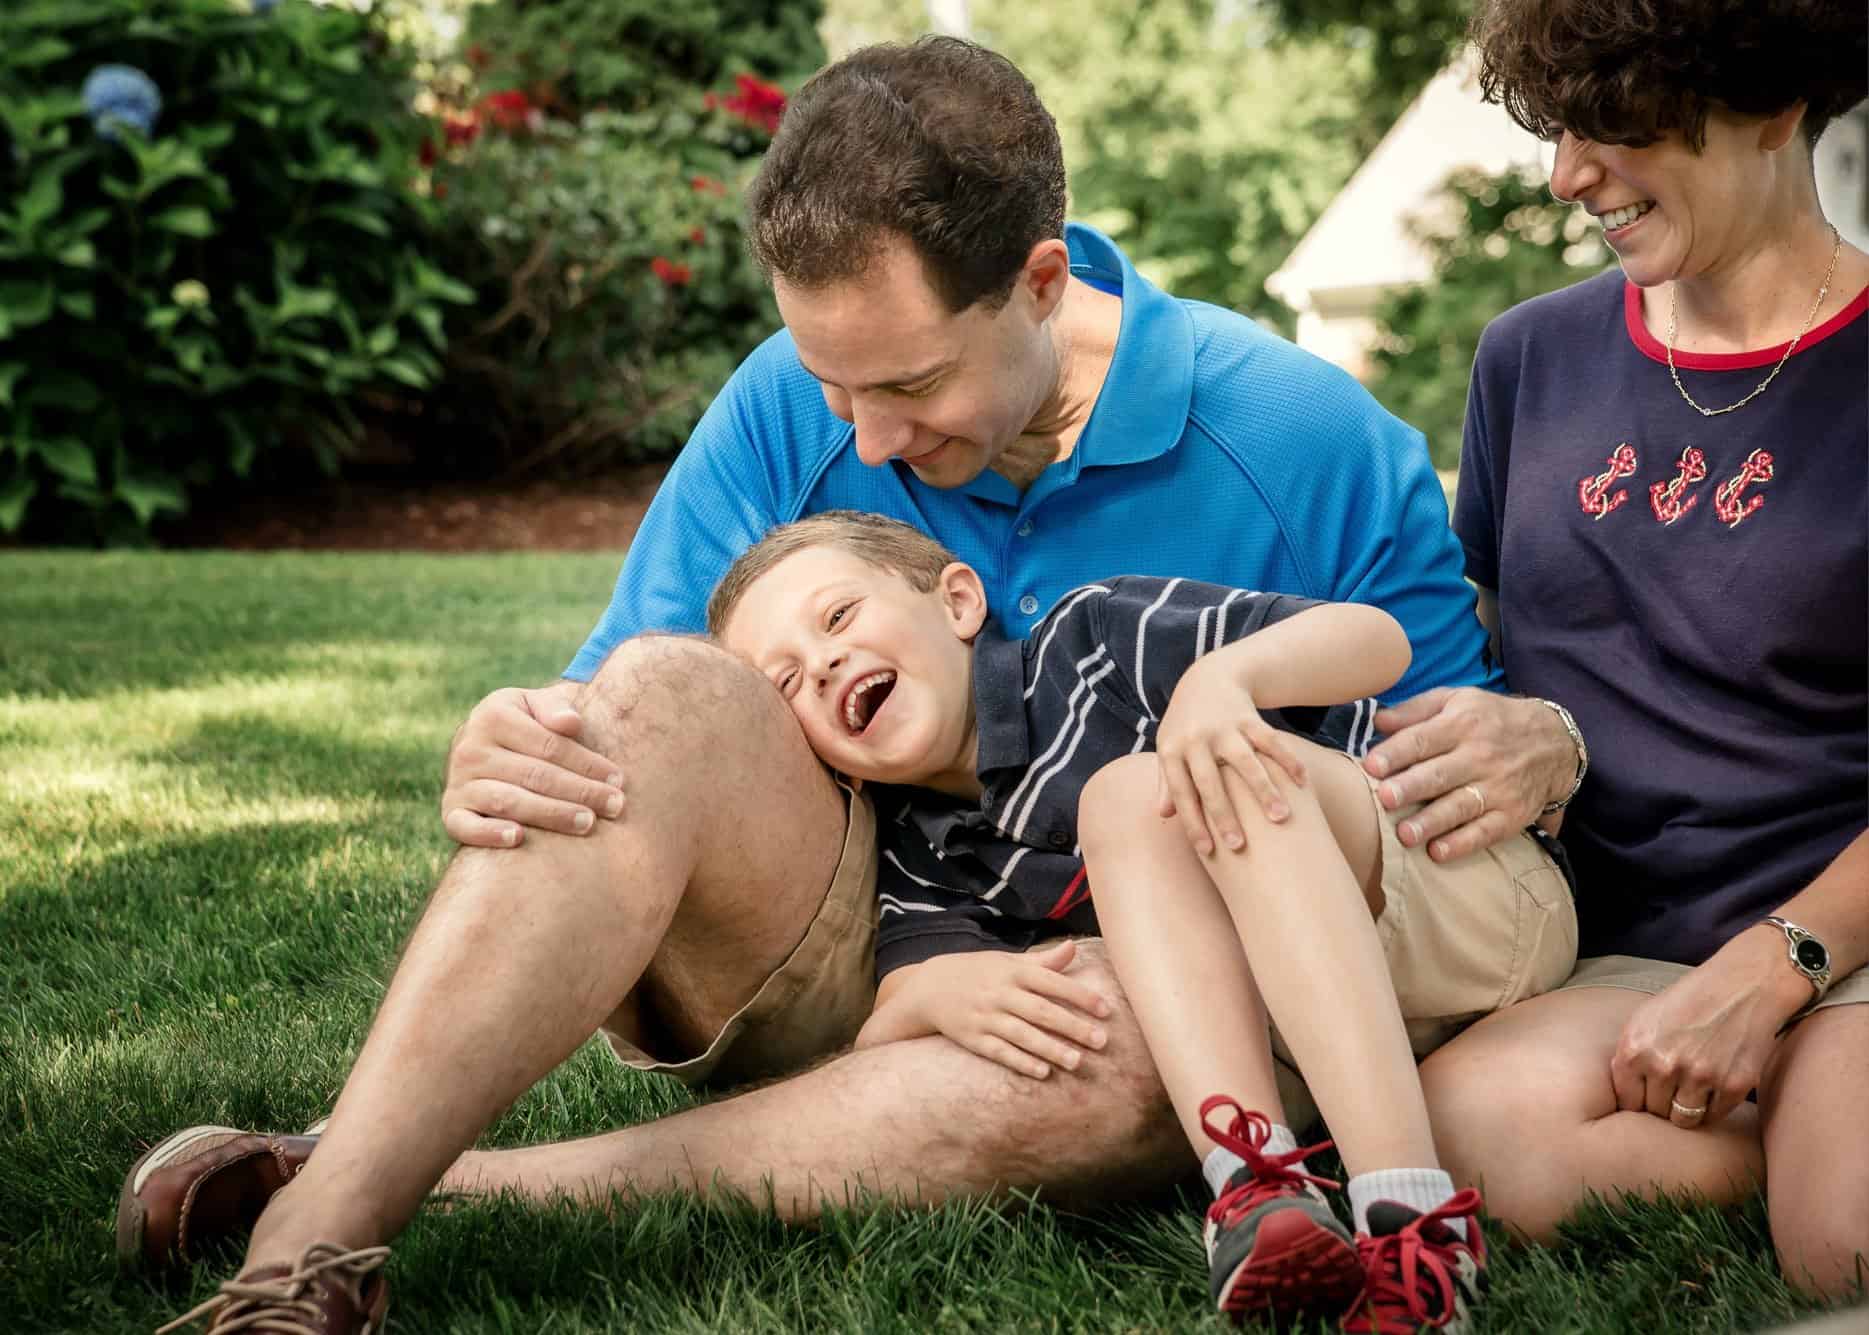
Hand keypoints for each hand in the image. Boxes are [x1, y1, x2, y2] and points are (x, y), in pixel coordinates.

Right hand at [442, 685, 624, 847]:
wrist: (480, 745)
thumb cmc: (524, 726)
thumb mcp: (536, 705)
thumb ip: (555, 708)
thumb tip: (571, 723)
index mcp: (493, 715)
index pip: (549, 745)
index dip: (587, 763)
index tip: (618, 779)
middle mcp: (470, 748)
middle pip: (535, 775)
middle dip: (580, 791)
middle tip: (615, 806)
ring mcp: (458, 782)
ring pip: (508, 801)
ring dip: (550, 814)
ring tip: (587, 823)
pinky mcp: (450, 811)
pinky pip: (465, 826)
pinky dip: (488, 833)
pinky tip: (518, 838)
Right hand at [855, 942, 1112, 1079]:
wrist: (929, 987)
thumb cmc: (980, 972)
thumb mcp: (1008, 961)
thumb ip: (1043, 961)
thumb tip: (1073, 948)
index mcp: (1012, 971)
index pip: (1052, 982)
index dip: (1080, 996)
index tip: (1106, 1010)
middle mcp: (1000, 993)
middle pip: (1041, 1011)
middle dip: (1072, 1026)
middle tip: (1101, 1041)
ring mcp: (985, 1017)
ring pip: (1022, 1035)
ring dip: (1050, 1049)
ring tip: (1077, 1062)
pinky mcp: (973, 1039)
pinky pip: (1000, 1052)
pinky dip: (1021, 1062)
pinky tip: (1043, 1072)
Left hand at [1154, 657, 1305, 855]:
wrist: (1207, 678)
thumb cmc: (1185, 724)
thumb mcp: (1169, 747)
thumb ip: (1167, 780)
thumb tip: (1163, 815)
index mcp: (1173, 751)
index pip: (1181, 793)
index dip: (1193, 823)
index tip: (1208, 852)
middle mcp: (1196, 739)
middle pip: (1210, 783)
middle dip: (1224, 815)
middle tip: (1239, 847)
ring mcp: (1224, 727)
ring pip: (1245, 762)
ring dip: (1263, 791)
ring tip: (1281, 818)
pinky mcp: (1248, 717)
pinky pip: (1270, 741)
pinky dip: (1287, 760)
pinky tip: (1303, 782)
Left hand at [1362, 688, 1573, 861]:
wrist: (1555, 741)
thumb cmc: (1490, 719)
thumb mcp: (1456, 700)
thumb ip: (1414, 709)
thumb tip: (1377, 722)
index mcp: (1462, 722)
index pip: (1423, 738)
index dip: (1396, 753)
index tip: (1370, 766)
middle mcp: (1481, 755)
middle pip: (1441, 774)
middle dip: (1412, 787)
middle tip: (1384, 798)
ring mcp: (1499, 786)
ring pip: (1461, 806)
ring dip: (1432, 821)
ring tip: (1404, 834)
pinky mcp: (1512, 814)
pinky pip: (1486, 831)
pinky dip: (1462, 843)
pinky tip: (1437, 852)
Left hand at [1609, 941, 1796, 1130]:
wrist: (1743, 985)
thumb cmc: (1689, 1000)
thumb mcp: (1644, 1018)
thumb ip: (1630, 1055)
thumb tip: (1623, 1095)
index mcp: (1635, 1048)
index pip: (1627, 1100)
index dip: (1637, 1101)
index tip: (1647, 1097)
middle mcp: (1663, 1065)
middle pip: (1655, 1112)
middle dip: (1662, 1104)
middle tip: (1675, 1090)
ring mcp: (1699, 1077)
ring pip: (1684, 1120)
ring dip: (1687, 1110)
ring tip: (1694, 1091)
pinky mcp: (1733, 1086)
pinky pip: (1714, 1116)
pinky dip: (1714, 1108)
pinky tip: (1716, 1087)